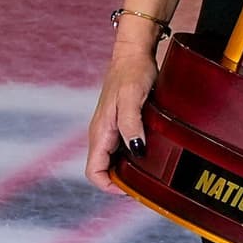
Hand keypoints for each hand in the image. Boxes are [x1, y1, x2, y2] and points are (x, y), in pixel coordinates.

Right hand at [86, 25, 162, 194]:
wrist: (134, 53)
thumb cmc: (132, 72)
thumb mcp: (132, 97)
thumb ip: (131, 124)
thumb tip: (135, 150)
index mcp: (100, 132)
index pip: (93, 172)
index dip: (109, 186)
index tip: (130, 189)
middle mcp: (101, 134)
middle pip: (103, 170)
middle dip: (120, 181)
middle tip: (145, 183)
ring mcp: (110, 129)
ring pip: (113, 160)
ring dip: (127, 169)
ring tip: (149, 171)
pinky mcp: (119, 123)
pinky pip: (121, 148)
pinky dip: (132, 156)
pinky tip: (149, 153)